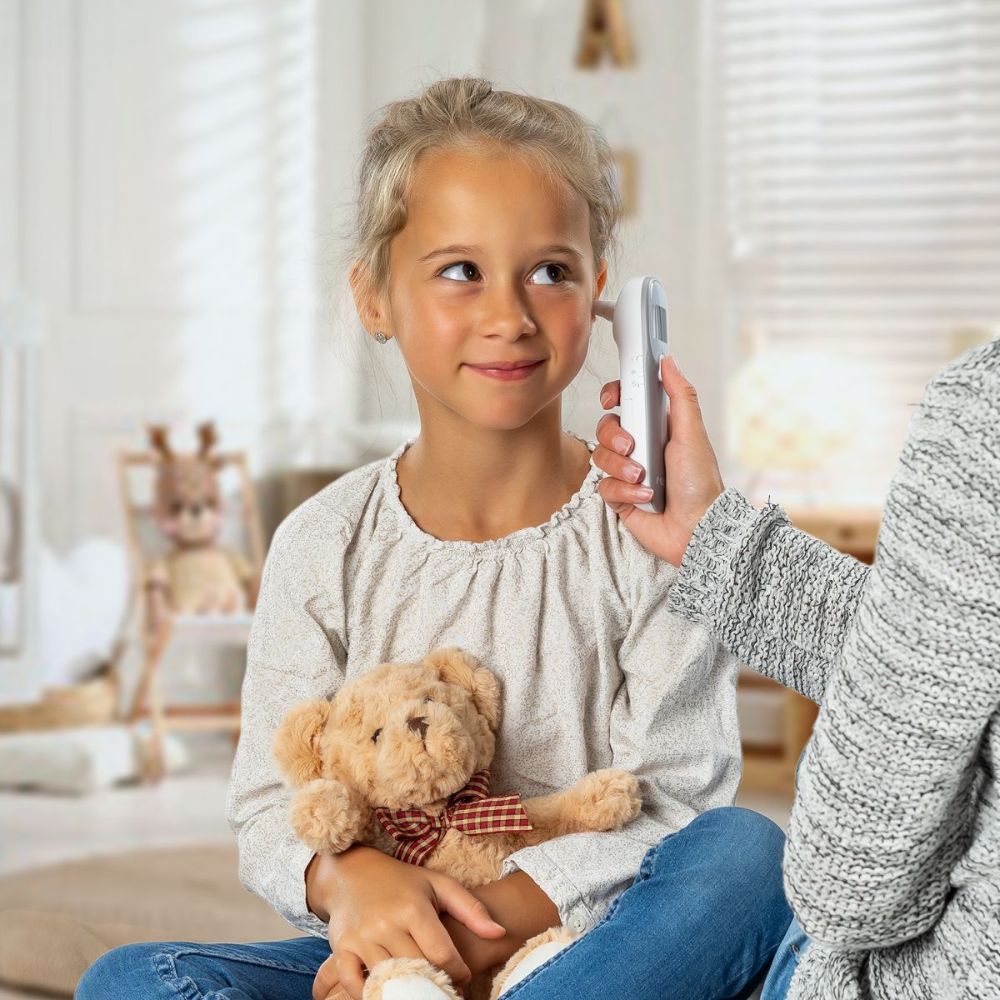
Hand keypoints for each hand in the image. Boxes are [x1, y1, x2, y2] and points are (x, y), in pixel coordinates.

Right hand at [308, 847, 505, 999]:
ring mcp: (362, 938)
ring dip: (407, 992)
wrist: (352, 871)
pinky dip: (371, 994)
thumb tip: (500, 933)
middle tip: (445, 990)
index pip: (442, 955)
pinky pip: (355, 984)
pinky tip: (388, 992)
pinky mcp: (342, 949)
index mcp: (413, 908)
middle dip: (436, 986)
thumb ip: (471, 908)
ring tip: (422, 992)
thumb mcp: (438, 885)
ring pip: (390, 981)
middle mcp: (386, 924)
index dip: (459, 974)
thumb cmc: (402, 881)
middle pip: (417, 972)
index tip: (464, 979)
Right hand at [595, 355, 723, 565]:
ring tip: (644, 478)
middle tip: (633, 446)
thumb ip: (679, 395)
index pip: (625, 402)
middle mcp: (640, 448)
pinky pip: (604, 487)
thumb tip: (668, 361)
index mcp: (657, 427)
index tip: (611, 400)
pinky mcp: (620, 498)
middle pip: (606, 428)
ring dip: (622, 467)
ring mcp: (628, 473)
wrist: (697, 529)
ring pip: (601, 457)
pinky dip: (624, 492)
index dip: (613, 397)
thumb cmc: (701, 484)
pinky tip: (644, 497)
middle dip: (614, 437)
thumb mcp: (692, 433)